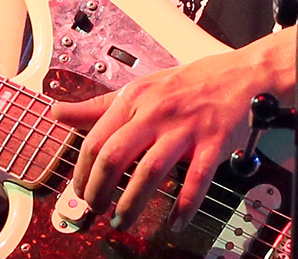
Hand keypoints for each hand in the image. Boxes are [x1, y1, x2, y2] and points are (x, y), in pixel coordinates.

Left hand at [54, 45, 277, 231]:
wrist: (239, 75)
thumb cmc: (188, 84)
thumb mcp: (139, 88)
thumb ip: (98, 106)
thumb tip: (58, 113)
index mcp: (134, 98)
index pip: (95, 140)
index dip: (82, 173)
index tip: (80, 192)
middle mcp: (156, 112)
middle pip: (115, 156)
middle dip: (99, 190)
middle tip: (96, 210)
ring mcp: (185, 128)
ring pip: (149, 171)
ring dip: (132, 203)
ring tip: (122, 221)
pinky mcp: (213, 142)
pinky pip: (196, 179)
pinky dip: (185, 205)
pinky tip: (175, 222)